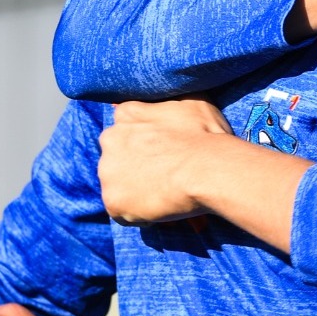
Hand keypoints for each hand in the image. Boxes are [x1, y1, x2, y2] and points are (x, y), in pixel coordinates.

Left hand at [98, 99, 232, 224]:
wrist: (208, 170)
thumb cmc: (206, 136)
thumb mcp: (191, 102)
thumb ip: (169, 103)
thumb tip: (169, 100)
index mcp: (126, 113)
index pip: (126, 129)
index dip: (144, 145)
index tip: (160, 155)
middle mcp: (109, 138)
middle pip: (117, 158)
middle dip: (135, 168)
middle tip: (164, 178)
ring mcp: (108, 171)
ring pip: (117, 185)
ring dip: (135, 192)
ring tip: (164, 196)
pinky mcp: (112, 200)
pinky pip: (122, 212)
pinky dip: (138, 215)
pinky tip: (160, 209)